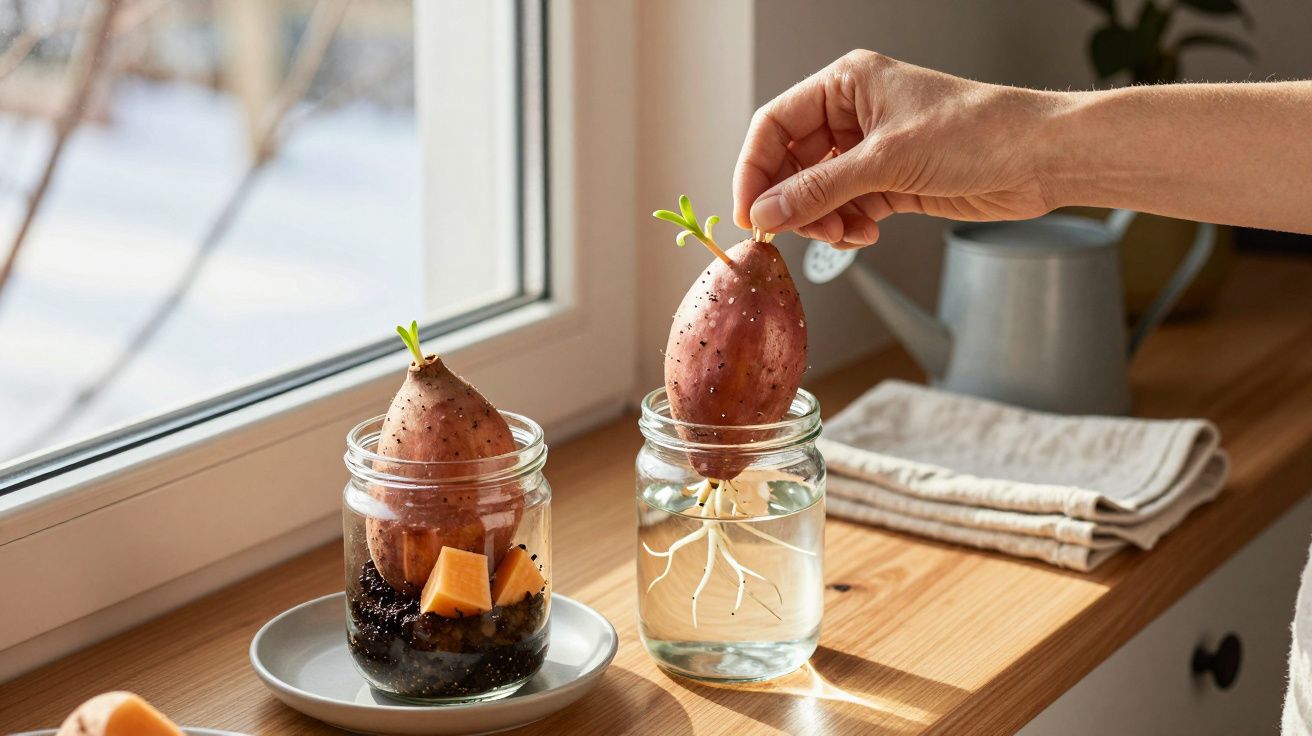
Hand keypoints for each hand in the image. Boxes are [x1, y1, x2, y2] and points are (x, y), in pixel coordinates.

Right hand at [733, 50, 1058, 247]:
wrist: (1038, 159)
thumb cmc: (977, 132)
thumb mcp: (887, 160)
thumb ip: (820, 189)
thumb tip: (766, 211)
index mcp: (848, 84)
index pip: (775, 124)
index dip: (755, 169)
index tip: (749, 212)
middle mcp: (854, 114)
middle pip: (792, 163)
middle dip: (793, 202)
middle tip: (796, 231)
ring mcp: (872, 150)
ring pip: (818, 192)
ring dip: (822, 220)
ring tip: (844, 234)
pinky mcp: (890, 182)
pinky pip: (846, 209)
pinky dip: (847, 227)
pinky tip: (865, 235)